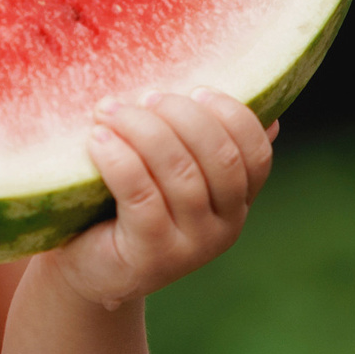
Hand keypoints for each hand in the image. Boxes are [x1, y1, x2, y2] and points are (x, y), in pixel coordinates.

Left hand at [47, 90, 274, 309]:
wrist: (84, 265)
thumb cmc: (124, 203)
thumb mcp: (168, 172)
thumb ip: (202, 144)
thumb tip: (269, 116)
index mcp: (237, 202)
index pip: (256, 154)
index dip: (232, 115)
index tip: (195, 88)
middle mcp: (225, 228)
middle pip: (221, 158)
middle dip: (181, 115)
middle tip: (142, 97)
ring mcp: (192, 248)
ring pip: (180, 174)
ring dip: (142, 130)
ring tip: (108, 111)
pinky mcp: (152, 257)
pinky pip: (142, 197)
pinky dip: (120, 160)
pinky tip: (98, 140)